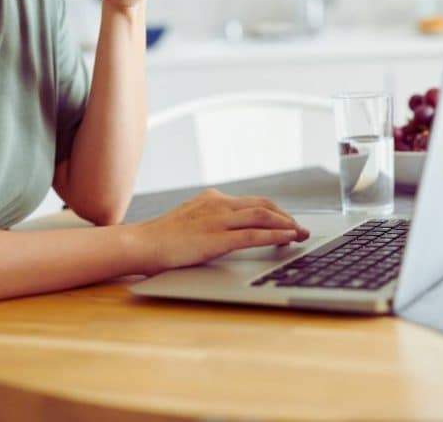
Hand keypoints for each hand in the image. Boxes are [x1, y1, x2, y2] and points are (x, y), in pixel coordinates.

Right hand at [131, 189, 310, 275]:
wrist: (141, 244)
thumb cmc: (162, 239)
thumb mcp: (190, 221)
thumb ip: (210, 220)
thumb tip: (229, 230)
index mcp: (212, 199)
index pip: (252, 202)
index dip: (275, 211)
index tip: (288, 222)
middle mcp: (218, 204)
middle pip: (263, 205)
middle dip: (286, 217)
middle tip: (302, 229)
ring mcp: (217, 219)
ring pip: (262, 216)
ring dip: (287, 225)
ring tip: (301, 235)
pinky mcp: (216, 238)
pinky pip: (253, 234)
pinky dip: (275, 235)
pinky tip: (288, 239)